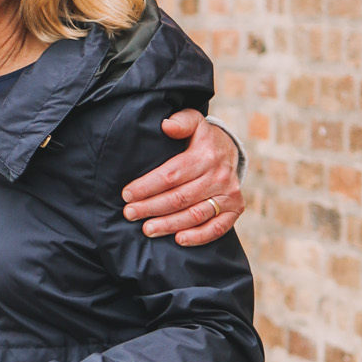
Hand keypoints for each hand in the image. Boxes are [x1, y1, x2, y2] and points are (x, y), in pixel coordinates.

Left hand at [121, 113, 243, 241]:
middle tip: (130, 213)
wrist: (230, 151)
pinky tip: (178, 239)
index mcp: (206, 154)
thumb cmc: (202, 139)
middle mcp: (219, 176)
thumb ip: (181, 122)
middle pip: (179, 197)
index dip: (147, 186)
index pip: (171, 174)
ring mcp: (228, 194)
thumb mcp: (193, 122)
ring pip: (195, 214)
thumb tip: (166, 125)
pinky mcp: (235, 209)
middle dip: (151, 207)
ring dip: (169, 225)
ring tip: (147, 229)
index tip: (127, 194)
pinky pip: (217, 228)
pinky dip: (198, 237)